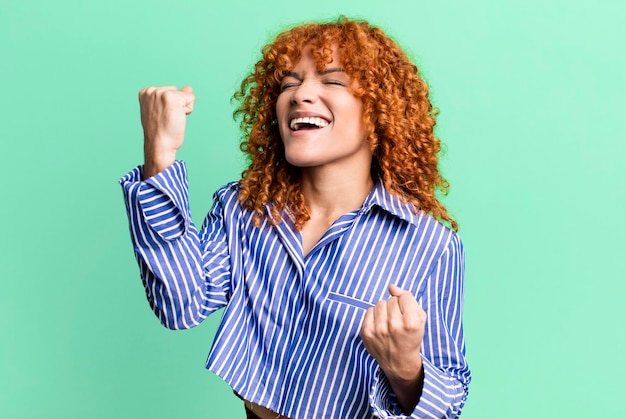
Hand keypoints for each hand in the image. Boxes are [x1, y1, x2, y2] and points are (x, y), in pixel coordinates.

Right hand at [138, 86, 195, 177]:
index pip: (170, 91)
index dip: (171, 106)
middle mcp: (151, 90)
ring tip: (171, 119)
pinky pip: (191, 98)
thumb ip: (175, 97)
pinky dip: (188, 110)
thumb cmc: (161, 131)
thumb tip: (189, 88)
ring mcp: (160, 93)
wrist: (159, 145)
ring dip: (183, 109)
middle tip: (167, 119)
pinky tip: (177, 118)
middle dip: (178, 106)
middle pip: (178, 91)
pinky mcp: (171, 97)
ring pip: (185, 95)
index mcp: (146, 92)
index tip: (162, 117)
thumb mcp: (165, 110)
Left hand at [360, 284, 425, 410]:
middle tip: (398, 321)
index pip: (405, 296)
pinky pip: (369, 310)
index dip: (407, 304)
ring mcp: (379, 330)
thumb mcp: (419, 318)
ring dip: (385, 310)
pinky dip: (374, 316)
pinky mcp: (366, 332)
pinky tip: (380, 326)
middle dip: (396, 307)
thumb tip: (391, 287)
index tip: (407, 315)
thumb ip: (408, 298)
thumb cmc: (410, 336)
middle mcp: (394, 326)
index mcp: (411, 322)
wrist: (399, 362)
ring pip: (380, 303)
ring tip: (389, 323)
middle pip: (392, 300)